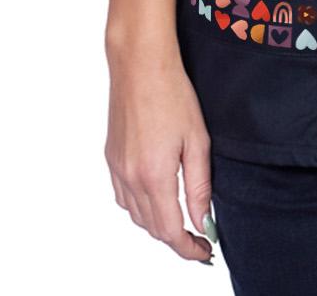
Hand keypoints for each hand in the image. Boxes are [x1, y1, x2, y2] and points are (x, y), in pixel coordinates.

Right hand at [105, 44, 216, 262]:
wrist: (140, 65)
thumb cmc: (173, 94)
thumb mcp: (197, 140)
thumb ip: (199, 185)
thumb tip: (203, 219)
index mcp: (155, 176)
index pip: (171, 231)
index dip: (189, 248)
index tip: (205, 252)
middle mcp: (131, 178)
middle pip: (152, 228)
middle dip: (176, 239)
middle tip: (199, 237)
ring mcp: (117, 169)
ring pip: (135, 215)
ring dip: (157, 224)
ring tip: (181, 220)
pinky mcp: (111, 158)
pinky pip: (123, 197)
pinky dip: (140, 207)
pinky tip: (155, 197)